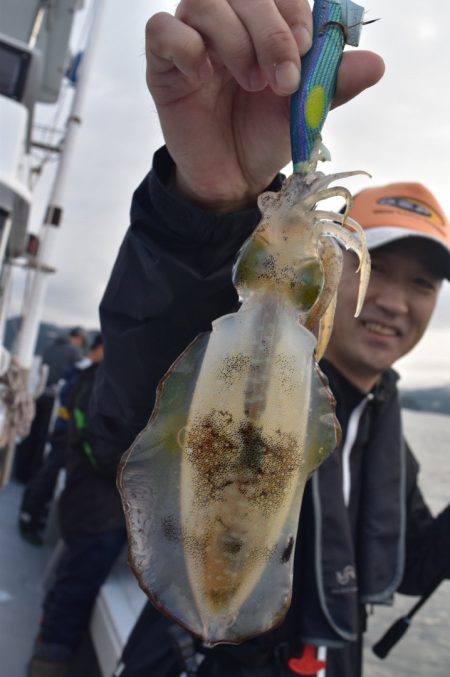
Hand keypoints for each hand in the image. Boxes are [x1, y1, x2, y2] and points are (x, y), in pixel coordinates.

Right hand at [146, 0, 383, 211]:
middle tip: (282, 77)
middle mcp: (227, 22)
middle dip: (269, 28)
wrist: (233, 178)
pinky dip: (186, 47)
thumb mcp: (304, 110)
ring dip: (234, 39)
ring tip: (251, 82)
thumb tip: (375, 63)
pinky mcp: (162, 64)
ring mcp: (193, 39)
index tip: (304, 48)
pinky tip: (203, 77)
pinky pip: (161, 30)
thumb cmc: (266, 136)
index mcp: (262, 24)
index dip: (291, 8)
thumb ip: (333, 84)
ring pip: (203, 0)